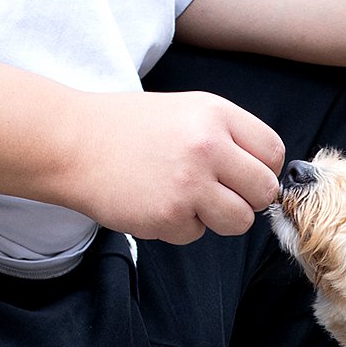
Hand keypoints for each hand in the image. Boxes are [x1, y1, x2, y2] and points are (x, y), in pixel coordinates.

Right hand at [61, 90, 283, 243]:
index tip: (242, 176)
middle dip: (246, 199)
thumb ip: (226, 136)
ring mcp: (189, 184)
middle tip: (218, 196)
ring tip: (187, 202)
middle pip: (263, 190)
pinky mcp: (168, 215)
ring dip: (218, 219)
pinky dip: (179, 227)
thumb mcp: (185, 111)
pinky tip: (155, 205)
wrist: (72, 144)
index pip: (272, 152)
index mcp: (216, 114)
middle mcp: (208, 146)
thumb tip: (261, 173)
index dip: (261, 170)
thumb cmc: (126, 129)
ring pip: (239, 221)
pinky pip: (196, 234)